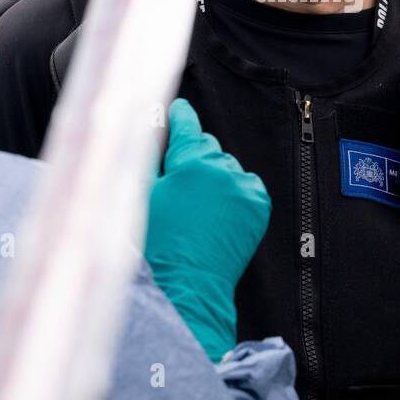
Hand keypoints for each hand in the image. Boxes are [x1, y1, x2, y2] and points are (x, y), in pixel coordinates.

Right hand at [145, 99, 270, 361]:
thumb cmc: (155, 245)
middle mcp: (223, 169)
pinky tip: (214, 212)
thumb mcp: (141, 195)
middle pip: (206, 146)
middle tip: (176, 176)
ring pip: (226, 167)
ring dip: (213, 176)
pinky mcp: (258, 207)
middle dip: (192, 155)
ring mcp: (244, 188)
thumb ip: (147, 156)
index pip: (186, 123)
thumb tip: (150, 127)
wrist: (187, 287)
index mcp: (191, 162)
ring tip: (195, 206)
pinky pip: (245, 185)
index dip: (178, 116)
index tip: (176, 111)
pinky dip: (232, 192)